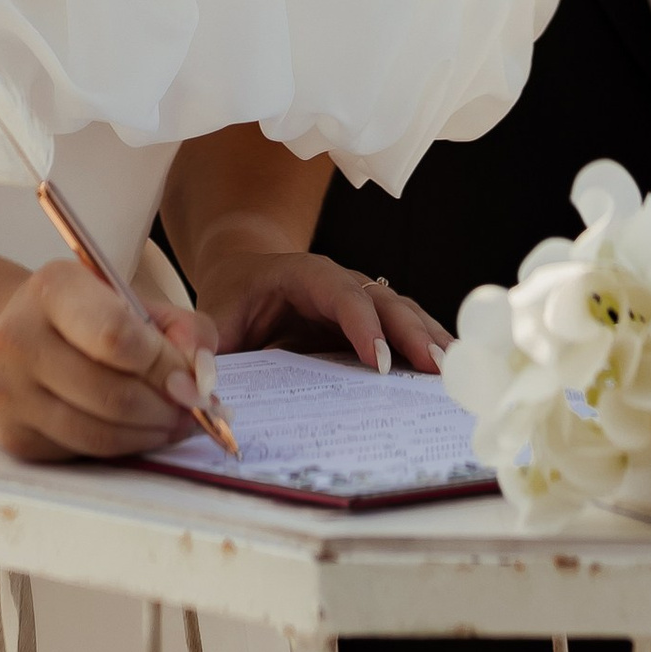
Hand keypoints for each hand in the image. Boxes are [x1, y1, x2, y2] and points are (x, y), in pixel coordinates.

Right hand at [0, 261, 216, 462]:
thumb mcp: (135, 301)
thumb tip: (201, 379)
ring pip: (99, 433)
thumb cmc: (87, 316)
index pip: (116, 336)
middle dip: (165, 409)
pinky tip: (136, 432)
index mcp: (53, 289)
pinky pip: (82, 452)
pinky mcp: (12, 435)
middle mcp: (17, 338)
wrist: (17, 335)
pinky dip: (121, 448)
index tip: (192, 381)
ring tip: (171, 423)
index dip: (165, 367)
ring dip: (149, 435)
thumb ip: (183, 329)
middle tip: (192, 411)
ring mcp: (7, 391)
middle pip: (112, 394)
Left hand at [195, 249, 450, 375]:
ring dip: (429, 338)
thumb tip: (197, 376)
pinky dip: (428, 345)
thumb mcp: (214, 315)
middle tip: (436, 369)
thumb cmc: (231, 298)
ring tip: (453, 373)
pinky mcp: (371, 320)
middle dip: (411, 333)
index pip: (339, 293)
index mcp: (303, 275)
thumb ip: (204, 340)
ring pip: (403, 312)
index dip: (360, 324)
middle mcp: (341, 282)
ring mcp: (361, 299)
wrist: (246, 276)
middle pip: (383, 300)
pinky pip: (405, 328)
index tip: (377, 361)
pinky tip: (449, 371)